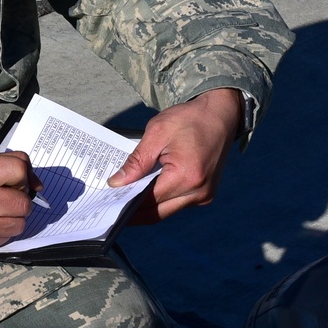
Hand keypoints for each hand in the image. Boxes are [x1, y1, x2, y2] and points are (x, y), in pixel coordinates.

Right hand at [0, 151, 40, 250]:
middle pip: (24, 203)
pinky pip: (3, 238)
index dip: (21, 173)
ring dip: (13, 217)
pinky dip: (0, 231)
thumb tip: (35, 184)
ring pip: (18, 225)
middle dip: (20, 198)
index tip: (15, 177)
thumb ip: (3, 164)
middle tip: (8, 196)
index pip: (19, 170)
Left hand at [107, 88, 242, 223]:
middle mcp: (199, 192)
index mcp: (187, 176)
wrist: (220, 115)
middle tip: (110, 205)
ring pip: (166, 211)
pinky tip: (145, 191)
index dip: (125, 203)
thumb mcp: (157, 132)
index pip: (148, 200)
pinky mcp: (206, 195)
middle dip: (132, 211)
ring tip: (125, 198)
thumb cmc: (190, 119)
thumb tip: (116, 183)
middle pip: (156, 212)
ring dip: (146, 207)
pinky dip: (160, 200)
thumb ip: (137, 161)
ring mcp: (205, 196)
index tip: (106, 203)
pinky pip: (177, 204)